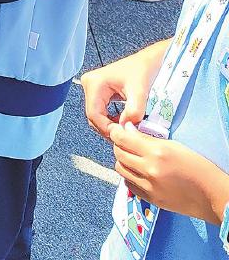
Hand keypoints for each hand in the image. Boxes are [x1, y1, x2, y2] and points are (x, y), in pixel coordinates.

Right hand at [80, 46, 164, 138]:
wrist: (148, 61)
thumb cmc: (143, 71)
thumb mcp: (140, 92)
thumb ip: (133, 112)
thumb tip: (126, 128)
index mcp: (94, 83)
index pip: (94, 114)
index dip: (107, 129)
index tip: (124, 137)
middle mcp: (89, 84)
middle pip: (93, 116)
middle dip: (109, 128)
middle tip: (127, 136)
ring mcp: (92, 87)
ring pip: (96, 115)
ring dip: (110, 125)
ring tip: (127, 129)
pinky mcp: (98, 90)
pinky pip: (101, 110)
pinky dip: (111, 119)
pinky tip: (123, 121)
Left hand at [109, 124, 228, 224]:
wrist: (213, 196)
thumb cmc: (198, 167)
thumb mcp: (174, 145)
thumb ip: (148, 139)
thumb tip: (128, 131)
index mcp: (156, 152)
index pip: (122, 139)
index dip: (117, 132)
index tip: (118, 130)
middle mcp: (149, 170)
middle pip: (118, 153)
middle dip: (119, 145)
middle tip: (125, 142)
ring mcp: (149, 187)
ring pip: (120, 169)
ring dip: (123, 161)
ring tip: (132, 157)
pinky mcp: (151, 200)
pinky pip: (129, 184)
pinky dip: (129, 176)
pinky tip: (139, 172)